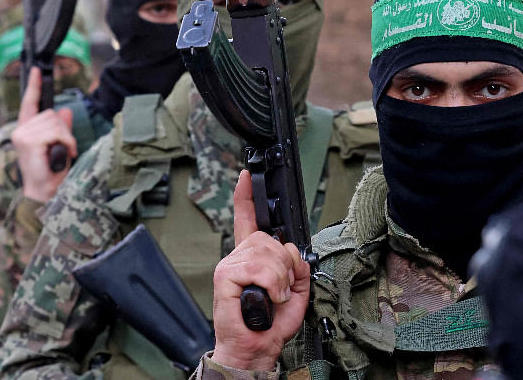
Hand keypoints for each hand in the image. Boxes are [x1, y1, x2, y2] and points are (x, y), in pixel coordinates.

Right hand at [12, 67, 76, 202]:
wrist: (45, 190)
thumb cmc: (51, 170)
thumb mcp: (59, 144)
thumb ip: (61, 127)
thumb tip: (65, 110)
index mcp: (26, 129)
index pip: (30, 103)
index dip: (34, 86)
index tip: (36, 70)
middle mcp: (21, 130)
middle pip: (51, 113)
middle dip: (63, 129)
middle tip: (64, 146)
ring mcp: (23, 136)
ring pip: (55, 122)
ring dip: (66, 137)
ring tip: (63, 151)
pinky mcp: (29, 141)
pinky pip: (57, 132)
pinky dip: (66, 141)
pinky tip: (63, 153)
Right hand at [211, 170, 310, 371]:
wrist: (256, 346)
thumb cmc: (271, 322)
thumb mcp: (294, 289)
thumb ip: (296, 266)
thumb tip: (294, 252)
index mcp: (252, 257)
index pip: (247, 220)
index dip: (246, 197)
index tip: (246, 175)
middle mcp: (238, 257)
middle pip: (270, 238)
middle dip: (285, 264)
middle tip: (281, 289)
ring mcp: (229, 265)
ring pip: (268, 252)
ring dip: (280, 278)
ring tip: (275, 296)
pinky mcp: (225, 276)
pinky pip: (259, 267)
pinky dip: (272, 284)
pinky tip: (268, 298)